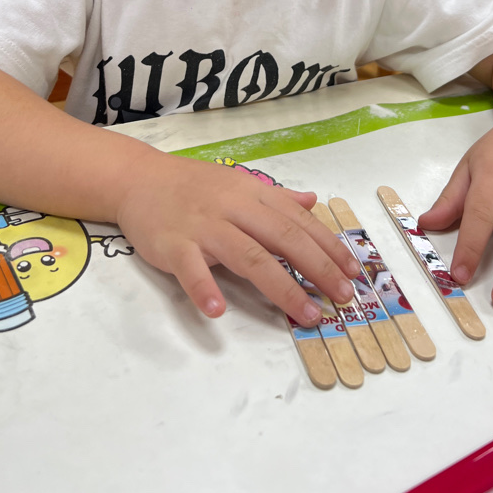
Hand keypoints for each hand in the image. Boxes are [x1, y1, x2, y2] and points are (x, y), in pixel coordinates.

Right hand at [115, 151, 359, 325]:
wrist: (139, 178)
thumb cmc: (193, 186)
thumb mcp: (238, 183)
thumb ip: (276, 197)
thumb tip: (313, 202)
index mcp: (252, 194)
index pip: (298, 221)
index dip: (328, 247)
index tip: (354, 273)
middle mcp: (233, 208)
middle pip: (282, 238)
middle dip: (317, 268)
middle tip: (343, 298)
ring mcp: (203, 226)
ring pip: (248, 256)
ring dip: (281, 287)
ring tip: (306, 314)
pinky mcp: (173, 244)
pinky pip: (191, 268)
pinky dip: (204, 287)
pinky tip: (218, 311)